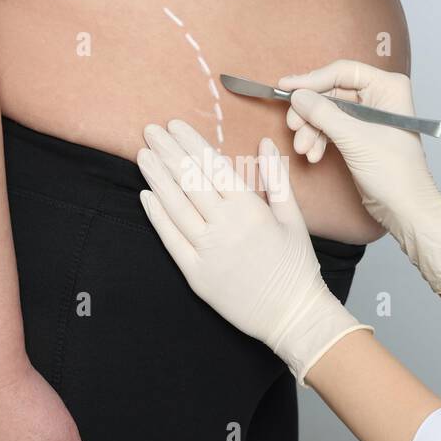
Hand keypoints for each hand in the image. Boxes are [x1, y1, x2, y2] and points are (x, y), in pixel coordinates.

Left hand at [135, 119, 372, 386]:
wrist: (292, 314)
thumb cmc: (297, 266)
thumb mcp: (293, 217)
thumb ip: (276, 177)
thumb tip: (263, 143)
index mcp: (250, 209)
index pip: (212, 166)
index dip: (190, 143)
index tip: (174, 125)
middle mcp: (225, 226)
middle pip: (188, 181)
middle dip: (167, 152)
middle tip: (150, 131)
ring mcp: (207, 251)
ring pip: (175, 206)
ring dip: (156, 178)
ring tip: (143, 156)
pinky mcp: (196, 274)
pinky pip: (171, 240)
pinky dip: (157, 216)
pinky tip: (146, 195)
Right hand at [279, 60, 440, 293]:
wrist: (405, 208)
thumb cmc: (394, 173)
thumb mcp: (354, 139)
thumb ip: (323, 114)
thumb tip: (297, 96)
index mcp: (388, 87)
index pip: (342, 72)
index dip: (312, 79)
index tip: (286, 87)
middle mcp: (379, 97)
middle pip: (332, 92)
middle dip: (310, 111)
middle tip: (293, 126)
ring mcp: (368, 117)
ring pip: (328, 112)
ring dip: (311, 129)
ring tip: (304, 148)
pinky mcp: (359, 136)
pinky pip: (331, 128)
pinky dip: (319, 139)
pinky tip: (313, 155)